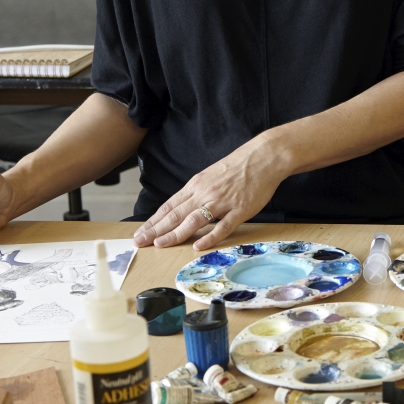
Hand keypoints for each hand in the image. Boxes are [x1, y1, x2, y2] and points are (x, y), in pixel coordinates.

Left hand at [132, 134, 290, 250]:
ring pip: (193, 220)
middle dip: (156, 230)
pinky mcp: (240, 209)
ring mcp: (222, 202)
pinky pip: (222, 226)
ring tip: (160, 245)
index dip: (153, 221)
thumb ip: (197, 192)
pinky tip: (197, 246)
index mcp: (196, 185)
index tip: (140, 233)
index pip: (169, 206)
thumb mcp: (211, 175)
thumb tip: (182, 208)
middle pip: (176, 214)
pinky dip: (209, 237)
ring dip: (175, 234)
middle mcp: (205, 193)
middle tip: (139, 242)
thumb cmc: (238, 165)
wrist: (264, 157)